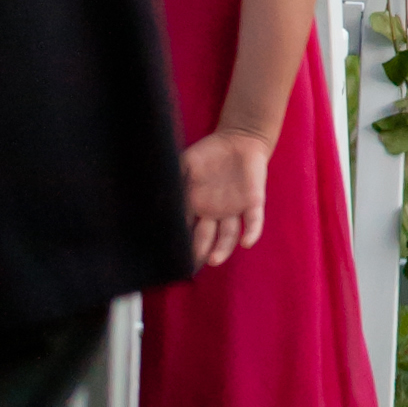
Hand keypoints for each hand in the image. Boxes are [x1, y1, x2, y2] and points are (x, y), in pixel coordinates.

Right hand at [181, 129, 268, 269]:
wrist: (238, 140)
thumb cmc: (208, 155)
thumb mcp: (185, 163)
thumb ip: (172, 178)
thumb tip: (154, 195)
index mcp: (195, 207)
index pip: (184, 230)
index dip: (178, 243)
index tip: (169, 257)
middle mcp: (213, 214)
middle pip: (205, 239)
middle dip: (198, 252)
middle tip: (190, 266)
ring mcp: (233, 210)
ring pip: (228, 235)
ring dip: (223, 248)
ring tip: (214, 259)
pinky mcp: (253, 202)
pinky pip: (253, 220)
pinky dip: (252, 232)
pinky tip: (247, 243)